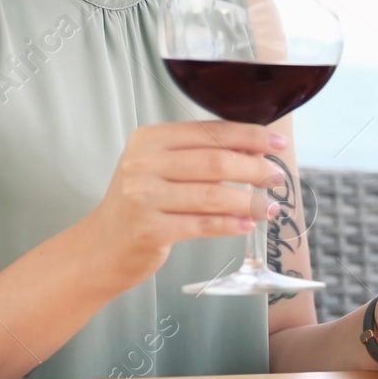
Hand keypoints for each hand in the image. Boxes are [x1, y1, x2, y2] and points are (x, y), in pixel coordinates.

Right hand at [84, 120, 286, 291]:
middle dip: (254, 168)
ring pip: (213, 194)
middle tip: (277, 177)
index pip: (208, 131)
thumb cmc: (138, 205)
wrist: (100, 248)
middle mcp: (143, 164)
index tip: (277, 143)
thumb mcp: (158, 169)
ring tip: (271, 206)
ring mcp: (144, 197)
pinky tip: (248, 223)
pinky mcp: (150, 230)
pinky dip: (231, 223)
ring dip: (249, 200)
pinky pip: (203, 224)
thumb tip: (255, 151)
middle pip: (214, 161)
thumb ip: (197, 155)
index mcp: (148, 139)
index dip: (249, 136)